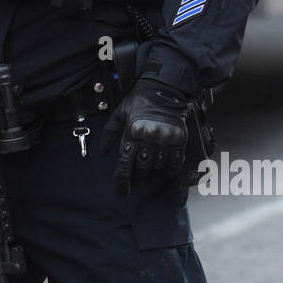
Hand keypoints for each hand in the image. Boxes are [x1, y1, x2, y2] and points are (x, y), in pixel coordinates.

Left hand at [99, 78, 190, 193]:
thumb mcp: (119, 114)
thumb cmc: (139, 101)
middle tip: (136, 180)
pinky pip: (174, 163)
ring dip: (152, 177)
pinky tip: (163, 173)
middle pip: (142, 170)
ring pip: (158, 169)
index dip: (122, 183)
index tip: (122, 193)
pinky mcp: (179, 140)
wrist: (164, 88)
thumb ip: (109, 134)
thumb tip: (102, 154)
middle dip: (137, 178)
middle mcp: (149, 138)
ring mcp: (166, 140)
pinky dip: (168, 172)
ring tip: (149, 176)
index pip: (125, 165)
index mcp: (132, 132)